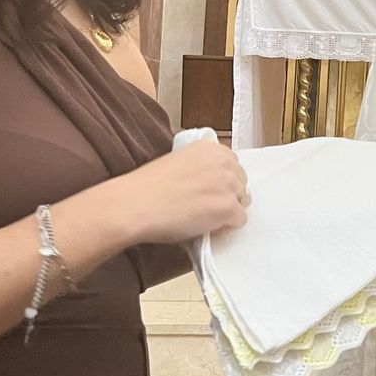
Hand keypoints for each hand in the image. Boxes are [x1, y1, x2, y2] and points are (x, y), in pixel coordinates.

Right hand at [106, 139, 248, 244]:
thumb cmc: (147, 188)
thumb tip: (214, 184)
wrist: (133, 205)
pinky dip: (226, 227)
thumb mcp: (178, 162)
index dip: (222, 182)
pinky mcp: (228, 207)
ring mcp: (228, 184)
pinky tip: (205, 227)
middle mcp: (224, 161)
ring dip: (226, 211)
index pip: (233, 165)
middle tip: (204, 207)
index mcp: (210, 147)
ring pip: (242, 202)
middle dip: (227, 196)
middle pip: (241, 183)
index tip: (208, 192)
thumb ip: (201, 167)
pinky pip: (240, 220)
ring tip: (201, 217)